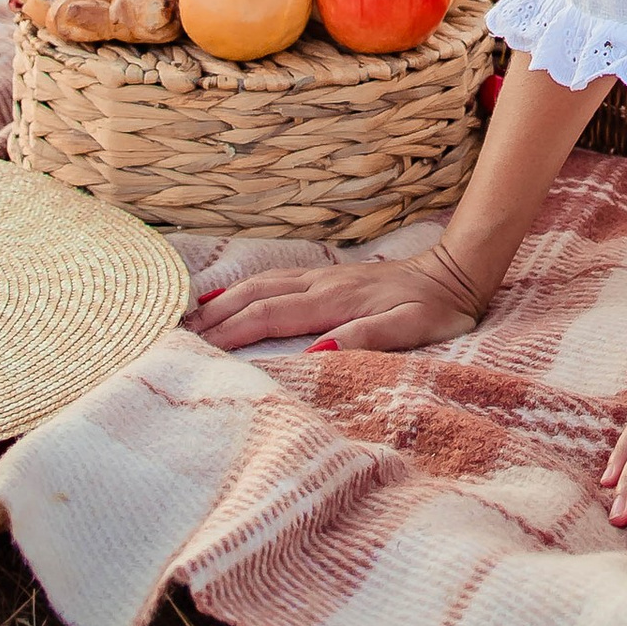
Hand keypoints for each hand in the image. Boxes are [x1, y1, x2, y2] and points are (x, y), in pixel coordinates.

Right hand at [187, 248, 481, 356]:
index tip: (193, 349)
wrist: (458, 272)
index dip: (230, 332)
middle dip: (212, 317)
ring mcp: (322, 277)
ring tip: (184, 320)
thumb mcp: (411, 329)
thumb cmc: (438, 309)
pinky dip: (242, 288)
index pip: (269, 316)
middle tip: (168, 336)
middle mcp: (320, 284)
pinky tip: (225, 297)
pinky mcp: (328, 278)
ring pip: (260, 284)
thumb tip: (316, 353)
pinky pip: (274, 279)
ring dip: (221, 301)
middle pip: (254, 297)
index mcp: (334, 301)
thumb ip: (365, 339)